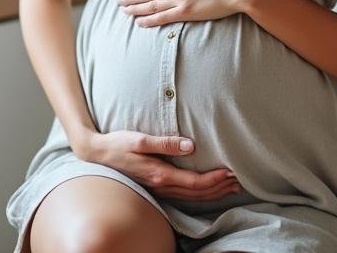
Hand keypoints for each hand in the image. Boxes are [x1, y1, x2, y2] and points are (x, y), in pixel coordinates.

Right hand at [74, 129, 240, 201]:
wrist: (97, 155)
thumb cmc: (118, 144)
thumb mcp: (140, 139)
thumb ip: (165, 142)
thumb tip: (191, 145)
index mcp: (160, 175)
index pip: (195, 182)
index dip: (215, 179)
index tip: (232, 171)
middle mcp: (161, 186)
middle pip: (198, 193)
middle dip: (220, 187)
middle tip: (239, 180)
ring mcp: (159, 189)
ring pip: (192, 196)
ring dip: (213, 192)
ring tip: (231, 186)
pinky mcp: (157, 186)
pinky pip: (184, 194)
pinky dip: (201, 193)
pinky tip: (208, 188)